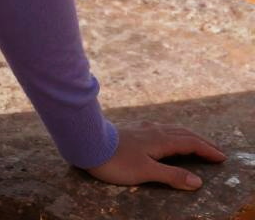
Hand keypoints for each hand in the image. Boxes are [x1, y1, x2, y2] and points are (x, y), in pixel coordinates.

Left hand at [84, 120, 227, 189]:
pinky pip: (160, 128)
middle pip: (183, 134)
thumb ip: (171, 176)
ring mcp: (142, 128)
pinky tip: (166, 135)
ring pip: (171, 129)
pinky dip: (173, 133)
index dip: (207, 150)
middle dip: (201, 142)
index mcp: (160, 140)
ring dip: (187, 136)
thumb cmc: (116, 160)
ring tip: (197, 142)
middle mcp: (153, 130)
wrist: (87, 142)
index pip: (190, 143)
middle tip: (216, 150)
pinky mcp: (132, 130)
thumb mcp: (146, 172)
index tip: (222, 157)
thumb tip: (197, 181)